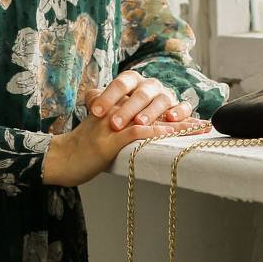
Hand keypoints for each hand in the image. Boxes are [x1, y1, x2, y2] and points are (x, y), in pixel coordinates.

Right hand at [42, 71, 211, 186]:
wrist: (59, 159)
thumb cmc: (80, 148)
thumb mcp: (101, 130)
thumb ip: (119, 124)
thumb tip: (143, 129)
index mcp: (114, 105)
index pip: (148, 102)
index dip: (172, 109)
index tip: (194, 117)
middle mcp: (115, 109)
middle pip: (154, 107)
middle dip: (181, 115)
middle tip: (203, 123)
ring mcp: (112, 124)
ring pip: (150, 118)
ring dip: (177, 124)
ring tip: (199, 129)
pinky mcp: (109, 140)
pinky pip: (138, 132)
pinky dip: (158, 132)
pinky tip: (174, 134)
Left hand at [88, 68, 194, 133]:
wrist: (146, 118)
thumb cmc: (121, 110)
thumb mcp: (107, 104)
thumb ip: (96, 100)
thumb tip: (91, 101)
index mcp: (132, 80)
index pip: (120, 84)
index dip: (108, 97)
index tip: (96, 112)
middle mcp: (150, 85)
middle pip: (140, 94)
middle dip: (127, 109)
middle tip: (115, 124)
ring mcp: (167, 95)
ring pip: (161, 100)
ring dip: (151, 111)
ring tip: (140, 123)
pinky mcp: (181, 107)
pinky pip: (184, 107)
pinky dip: (180, 112)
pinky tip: (171, 119)